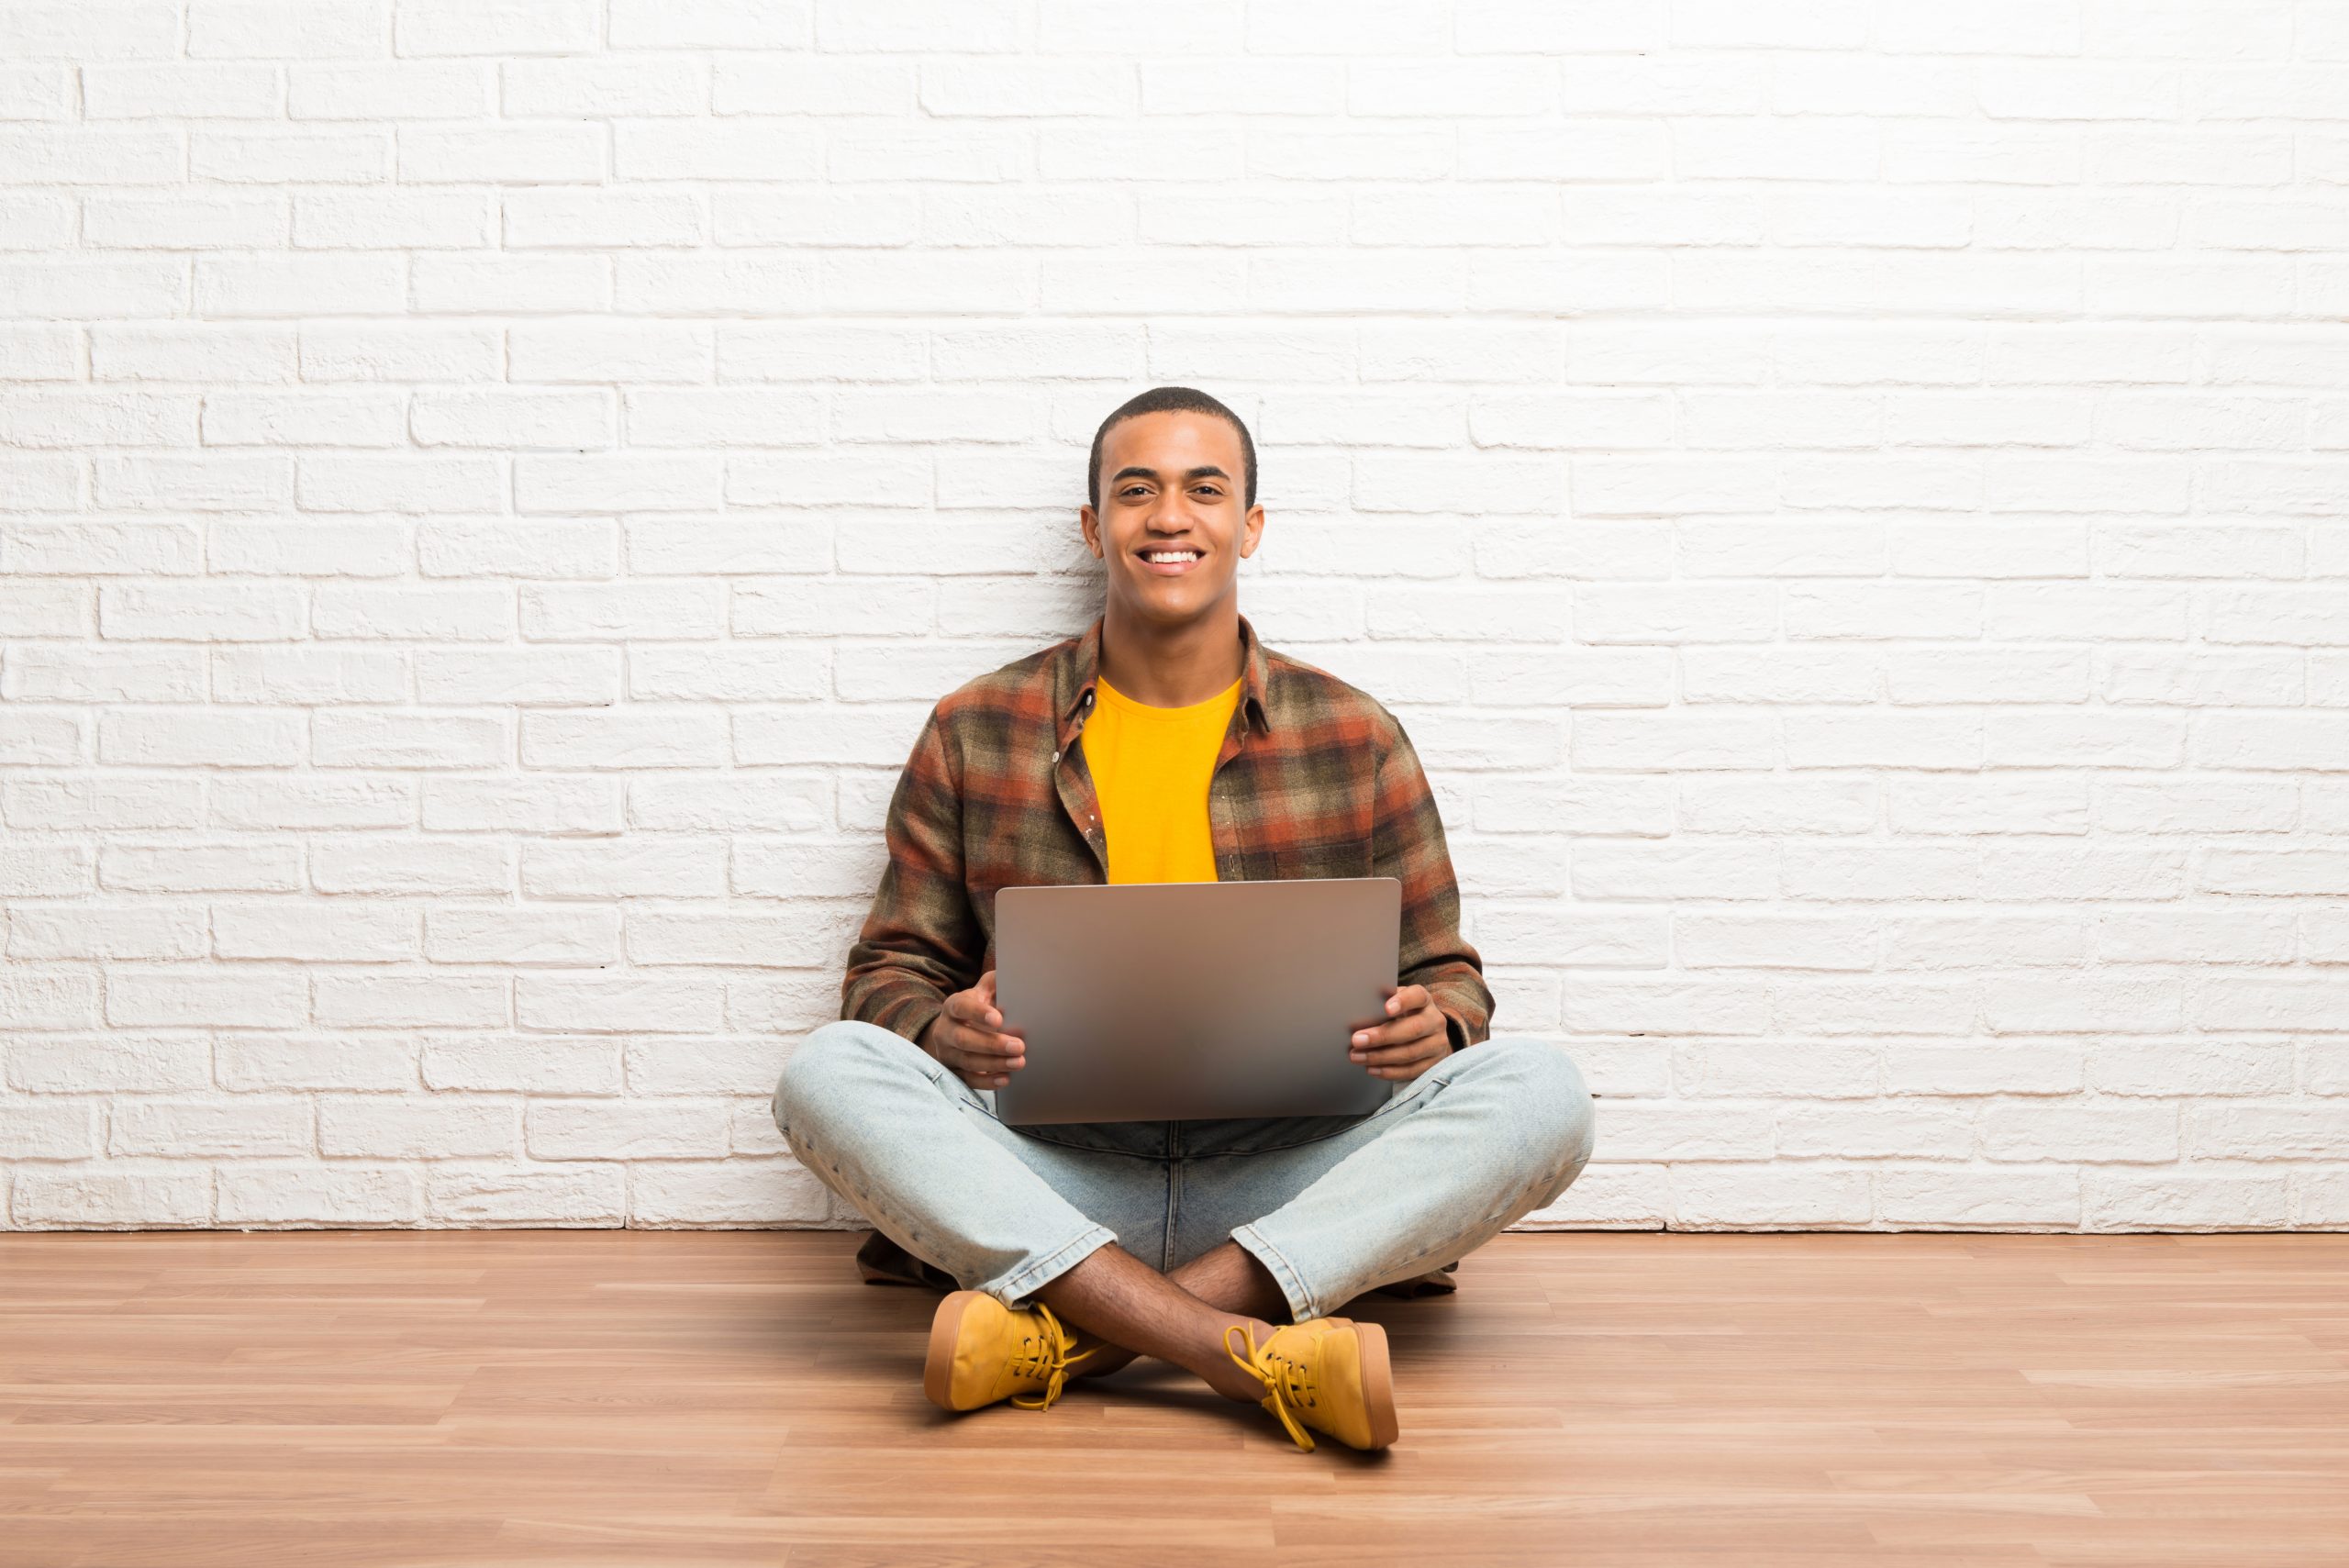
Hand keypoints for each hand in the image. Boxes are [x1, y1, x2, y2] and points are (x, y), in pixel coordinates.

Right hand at [921, 970, 1025, 1090]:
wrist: (955, 1029)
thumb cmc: (978, 1006)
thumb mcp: (984, 990)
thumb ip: (997, 981)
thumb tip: (1016, 970)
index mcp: (953, 1006)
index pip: (961, 1008)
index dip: (977, 1013)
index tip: (999, 1018)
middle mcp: (945, 1030)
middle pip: (963, 1039)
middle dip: (992, 1044)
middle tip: (1019, 1046)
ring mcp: (946, 1053)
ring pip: (967, 1061)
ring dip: (994, 1064)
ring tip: (1019, 1062)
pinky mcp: (952, 1071)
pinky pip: (967, 1079)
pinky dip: (986, 1082)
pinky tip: (1005, 1079)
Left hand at [1349, 983, 1451, 1081]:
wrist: (1426, 1035)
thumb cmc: (1402, 1015)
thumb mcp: (1395, 1004)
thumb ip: (1381, 1004)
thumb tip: (1357, 1011)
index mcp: (1424, 1000)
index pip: (1417, 996)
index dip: (1403, 1002)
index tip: (1386, 1008)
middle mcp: (1435, 1021)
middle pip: (1413, 1029)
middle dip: (1382, 1036)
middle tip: (1357, 1040)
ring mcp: (1437, 1044)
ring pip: (1410, 1053)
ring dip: (1380, 1057)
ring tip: (1358, 1057)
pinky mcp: (1434, 1064)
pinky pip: (1411, 1071)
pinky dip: (1389, 1072)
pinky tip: (1372, 1069)